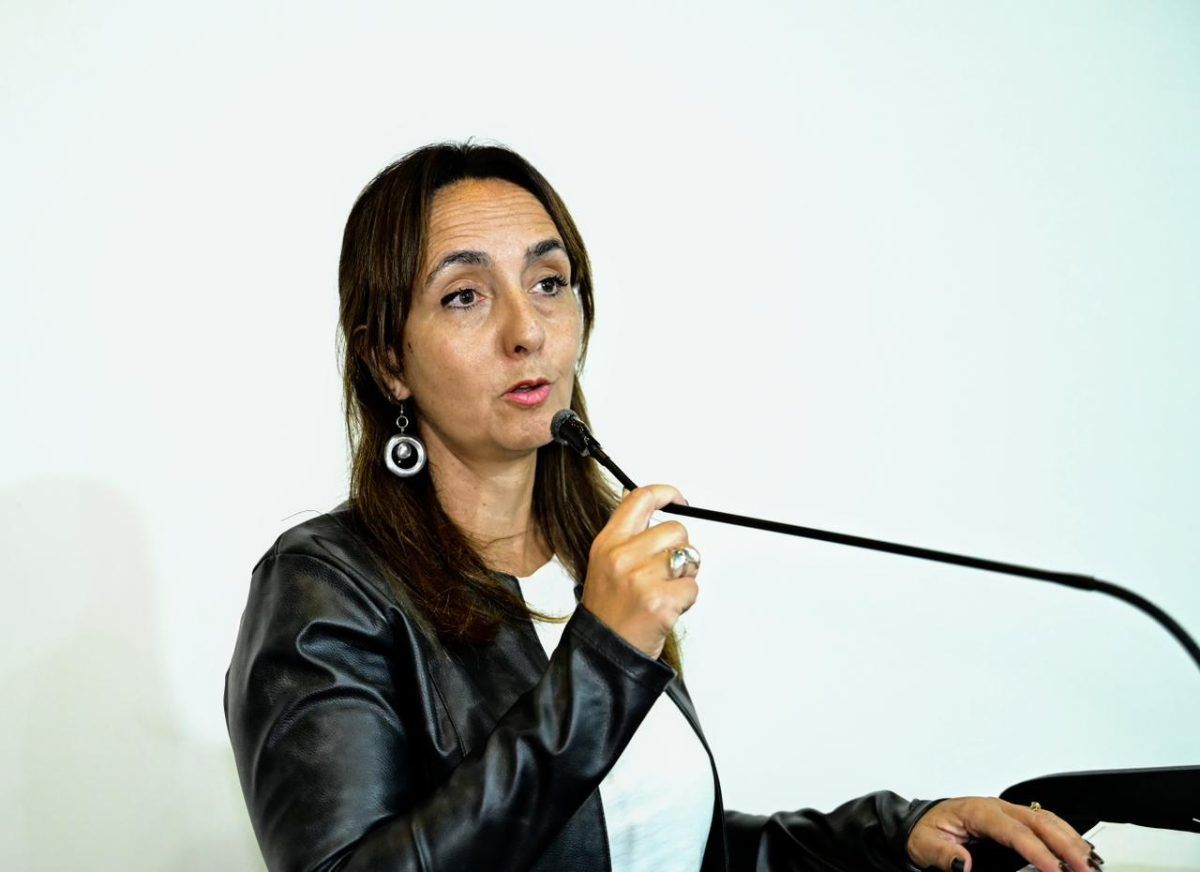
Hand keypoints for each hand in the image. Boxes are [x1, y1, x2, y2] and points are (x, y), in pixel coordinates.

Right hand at [581, 484, 696, 659]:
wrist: (603, 654)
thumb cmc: (608, 612)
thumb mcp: (605, 564)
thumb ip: (627, 536)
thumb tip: (647, 507)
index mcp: (607, 543)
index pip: (640, 499)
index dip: (666, 493)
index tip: (679, 500)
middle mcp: (621, 557)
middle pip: (676, 531)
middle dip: (680, 551)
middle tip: (664, 574)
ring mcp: (640, 579)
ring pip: (688, 557)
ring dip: (684, 576)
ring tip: (662, 592)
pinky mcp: (659, 601)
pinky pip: (692, 587)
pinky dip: (685, 600)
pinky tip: (665, 609)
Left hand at [906, 797, 1100, 871]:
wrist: (922, 821)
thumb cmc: (927, 831)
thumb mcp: (926, 844)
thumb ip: (942, 854)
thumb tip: (962, 864)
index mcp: (978, 812)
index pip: (1014, 832)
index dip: (1037, 851)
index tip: (1055, 870)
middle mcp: (997, 808)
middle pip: (1039, 822)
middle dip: (1066, 845)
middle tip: (1086, 869)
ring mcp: (1008, 812)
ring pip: (1047, 820)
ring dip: (1071, 839)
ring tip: (1091, 862)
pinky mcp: (1015, 820)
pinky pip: (1045, 823)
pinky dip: (1066, 835)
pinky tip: (1080, 849)